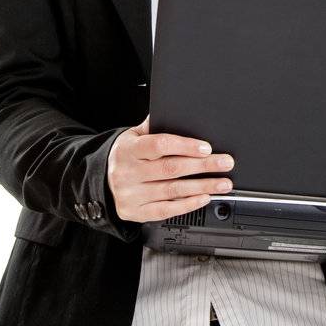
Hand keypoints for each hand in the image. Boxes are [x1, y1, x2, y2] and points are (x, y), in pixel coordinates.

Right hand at [106, 116, 234, 222]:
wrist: (100, 181)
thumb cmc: (125, 156)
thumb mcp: (133, 136)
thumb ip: (153, 126)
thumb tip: (176, 112)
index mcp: (129, 149)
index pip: (159, 145)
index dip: (185, 146)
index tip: (206, 147)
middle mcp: (129, 172)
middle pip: (171, 169)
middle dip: (203, 166)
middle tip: (225, 163)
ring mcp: (132, 194)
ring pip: (172, 191)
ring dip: (202, 187)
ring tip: (223, 182)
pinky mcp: (136, 212)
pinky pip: (166, 210)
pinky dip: (188, 204)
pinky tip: (204, 197)